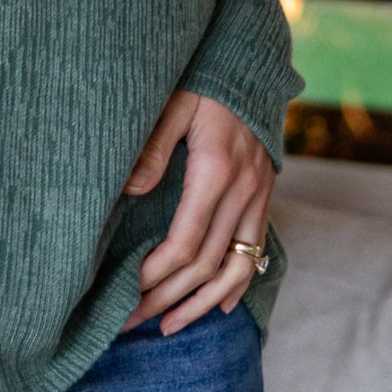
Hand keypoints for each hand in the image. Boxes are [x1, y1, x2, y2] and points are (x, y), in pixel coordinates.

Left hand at [119, 90, 273, 334]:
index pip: (185, 243)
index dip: (156, 275)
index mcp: (215, 172)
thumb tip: (129, 190)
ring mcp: (258, 195)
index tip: (127, 292)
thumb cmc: (204, 81)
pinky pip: (256, 249)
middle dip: (168, 298)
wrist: (251, 65)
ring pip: (236, 267)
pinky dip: (238, 283)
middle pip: (206, 264)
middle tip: (133, 321)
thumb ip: (153, 147)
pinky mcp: (265, 194)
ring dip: (202, 303)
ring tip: (170, 326)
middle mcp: (242, 191)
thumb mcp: (173, 104)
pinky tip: (219, 305)